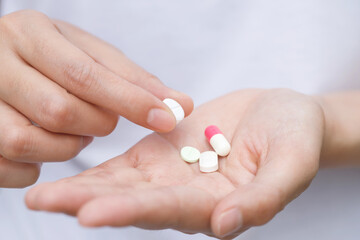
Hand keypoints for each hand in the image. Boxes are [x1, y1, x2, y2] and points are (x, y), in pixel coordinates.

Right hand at [0, 10, 191, 186]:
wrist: (0, 59)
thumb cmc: (53, 56)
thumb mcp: (89, 54)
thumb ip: (133, 79)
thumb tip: (181, 105)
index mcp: (30, 33)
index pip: (85, 75)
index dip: (130, 101)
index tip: (167, 118)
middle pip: (58, 112)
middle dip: (95, 124)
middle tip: (102, 118)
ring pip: (28, 142)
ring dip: (66, 146)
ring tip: (74, 130)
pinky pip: (9, 167)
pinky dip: (38, 166)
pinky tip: (48, 145)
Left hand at [26, 89, 323, 238]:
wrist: (283, 115)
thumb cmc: (295, 138)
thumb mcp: (293, 164)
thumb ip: (263, 198)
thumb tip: (225, 225)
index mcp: (217, 205)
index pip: (169, 212)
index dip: (131, 212)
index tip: (89, 214)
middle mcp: (188, 197)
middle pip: (133, 204)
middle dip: (88, 204)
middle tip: (43, 204)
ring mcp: (172, 176)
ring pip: (122, 187)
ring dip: (83, 189)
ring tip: (41, 195)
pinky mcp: (164, 155)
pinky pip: (127, 166)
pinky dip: (99, 170)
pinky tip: (69, 173)